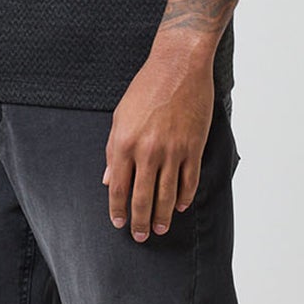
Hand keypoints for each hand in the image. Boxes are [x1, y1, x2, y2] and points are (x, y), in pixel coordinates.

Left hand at [103, 45, 214, 240]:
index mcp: (125, 144)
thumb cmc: (147, 88)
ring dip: (162, 216)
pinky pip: (189, 181)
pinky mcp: (193, 147)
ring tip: (160, 228)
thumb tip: (110, 180)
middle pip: (143, 198)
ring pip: (167, 195)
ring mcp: (173, 151)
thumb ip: (114, 152)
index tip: (119, 223)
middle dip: (140, 221)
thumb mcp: (120, 117)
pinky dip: (184, 197)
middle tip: (140, 236)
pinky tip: (179, 206)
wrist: (178, 67)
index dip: (118, 209)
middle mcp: (148, 151)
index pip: (119, 188)